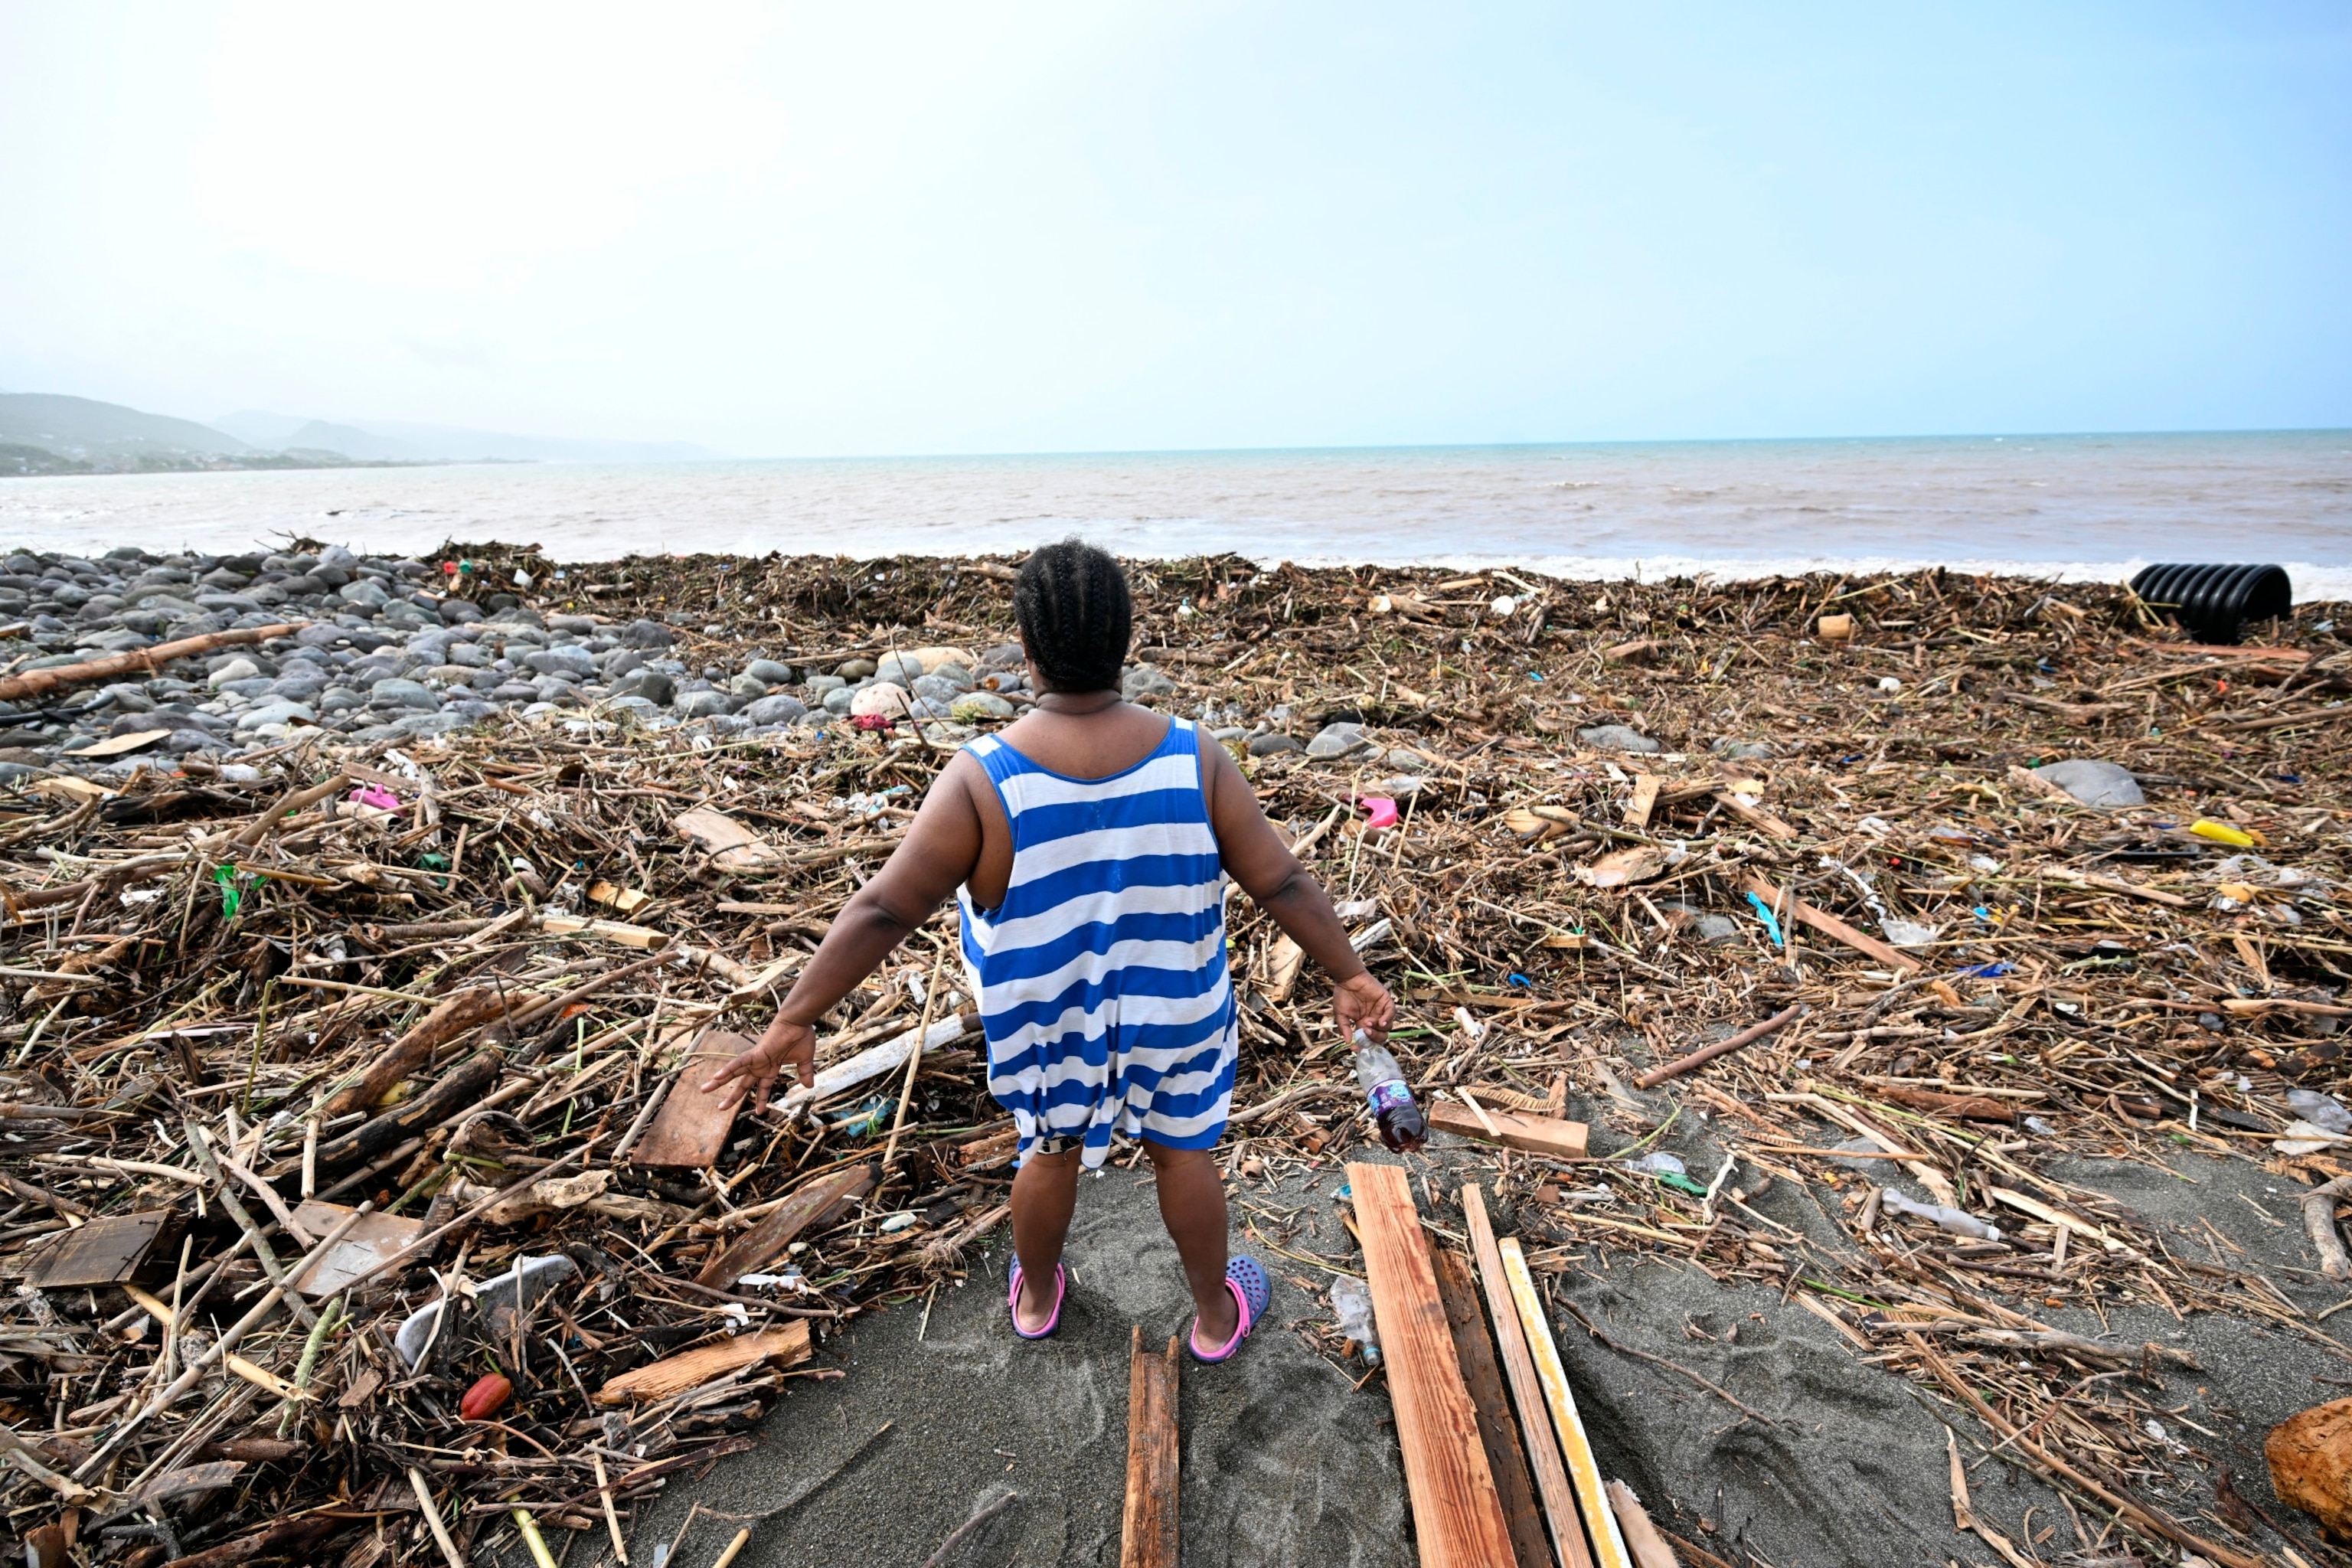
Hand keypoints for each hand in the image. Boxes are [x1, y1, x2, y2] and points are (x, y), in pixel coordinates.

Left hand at [702, 1017, 816, 1111]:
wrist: (798, 1023)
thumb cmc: (801, 1037)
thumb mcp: (804, 1061)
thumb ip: (805, 1073)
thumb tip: (810, 1086)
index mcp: (771, 1068)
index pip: (763, 1087)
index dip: (761, 1100)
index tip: (760, 1113)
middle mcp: (761, 1065)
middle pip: (743, 1084)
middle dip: (732, 1096)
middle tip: (720, 1107)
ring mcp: (756, 1060)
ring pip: (734, 1073)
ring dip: (719, 1081)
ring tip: (704, 1089)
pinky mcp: (755, 1054)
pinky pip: (738, 1063)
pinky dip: (728, 1069)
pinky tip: (717, 1076)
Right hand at [1332, 972, 1393, 1043]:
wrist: (1347, 979)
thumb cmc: (1343, 995)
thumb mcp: (1341, 1014)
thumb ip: (1344, 1028)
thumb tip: (1348, 1042)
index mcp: (1363, 1024)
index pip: (1368, 1039)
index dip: (1364, 1045)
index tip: (1357, 1048)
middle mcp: (1374, 1019)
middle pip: (1381, 1036)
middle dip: (1373, 1037)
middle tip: (1365, 1031)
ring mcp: (1380, 1011)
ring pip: (1387, 1027)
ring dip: (1378, 1028)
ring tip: (1367, 1022)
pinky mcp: (1386, 1001)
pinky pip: (1391, 1013)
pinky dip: (1388, 1019)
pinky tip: (1381, 1022)